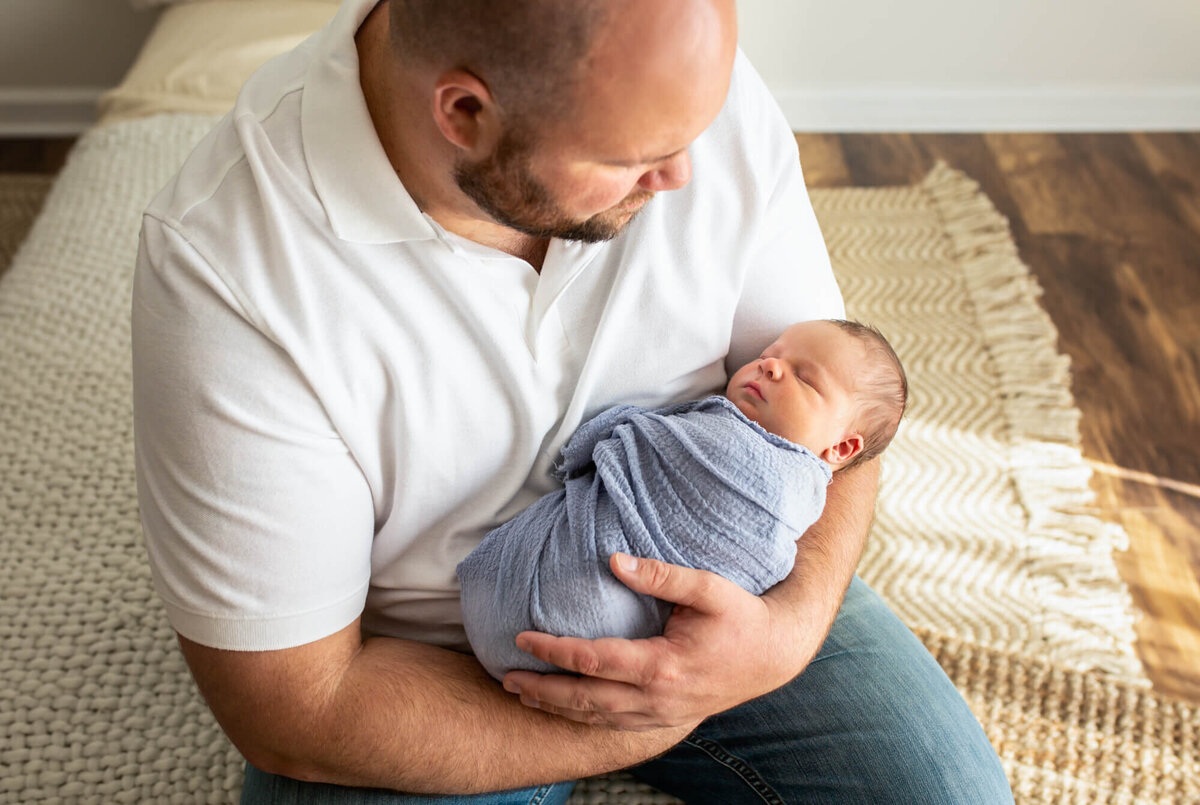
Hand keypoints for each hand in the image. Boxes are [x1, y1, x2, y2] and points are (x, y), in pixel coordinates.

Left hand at [501, 553, 803, 730]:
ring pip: (598, 719)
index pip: (592, 661)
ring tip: (524, 695)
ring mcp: (661, 715)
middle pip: (585, 700)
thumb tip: (614, 559)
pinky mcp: (666, 719)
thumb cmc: (742, 617)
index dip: (553, 651)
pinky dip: (585, 720)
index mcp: (662, 666)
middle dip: (542, 690)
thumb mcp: (708, 588)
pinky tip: (568, 710)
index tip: (523, 638)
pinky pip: (616, 726)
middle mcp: (657, 698)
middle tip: (506, 677)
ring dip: (558, 709)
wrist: (775, 655)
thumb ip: (660, 575)